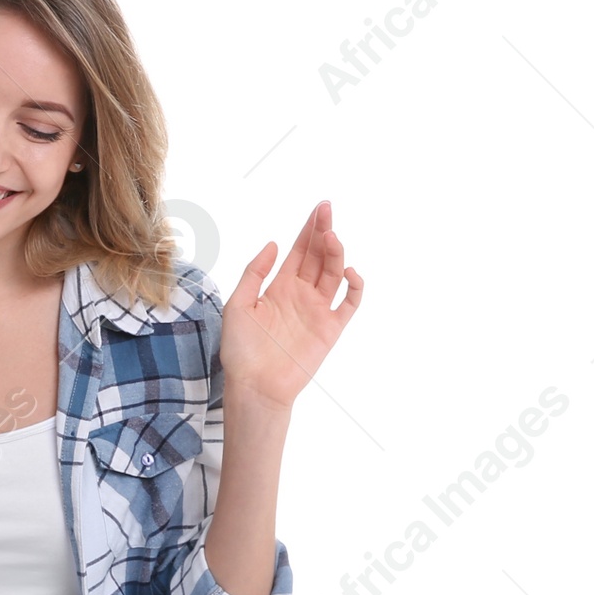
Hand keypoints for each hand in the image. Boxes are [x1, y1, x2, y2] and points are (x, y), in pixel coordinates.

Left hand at [220, 199, 363, 411]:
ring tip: (331, 237)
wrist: (255, 386)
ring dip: (335, 254)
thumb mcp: (238, 305)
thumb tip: (273, 244)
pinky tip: (348, 272)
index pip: (299, 251)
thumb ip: (254, 273)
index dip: (308, 229)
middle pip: (318, 256)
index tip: (319, 208)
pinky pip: (350, 303)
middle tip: (327, 210)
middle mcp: (301, 295)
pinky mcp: (331, 329)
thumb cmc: (241, 350)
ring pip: (333, 274)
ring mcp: (318, 310)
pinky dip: (355, 286)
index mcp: (279, 287)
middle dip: (323, 232)